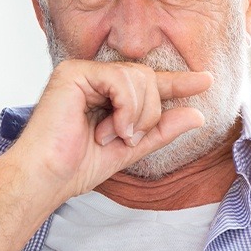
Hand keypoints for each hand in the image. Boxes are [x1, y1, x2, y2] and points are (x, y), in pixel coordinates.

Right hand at [0, 60, 211, 250]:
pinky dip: (125, 107)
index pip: (149, 82)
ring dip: (137, 114)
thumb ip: (161, 130)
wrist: (44, 179)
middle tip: (128, 138)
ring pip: (139, 77)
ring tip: (115, 136)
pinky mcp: (74, 72)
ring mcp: (84, 72)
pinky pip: (120, 80)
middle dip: (150, 112)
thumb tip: (197, 115)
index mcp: (107, 94)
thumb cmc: (77, 166)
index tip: (206, 80)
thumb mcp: (131, 148)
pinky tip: (110, 128)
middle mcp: (95, 78)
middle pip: (148, 78)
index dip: (178, 82)